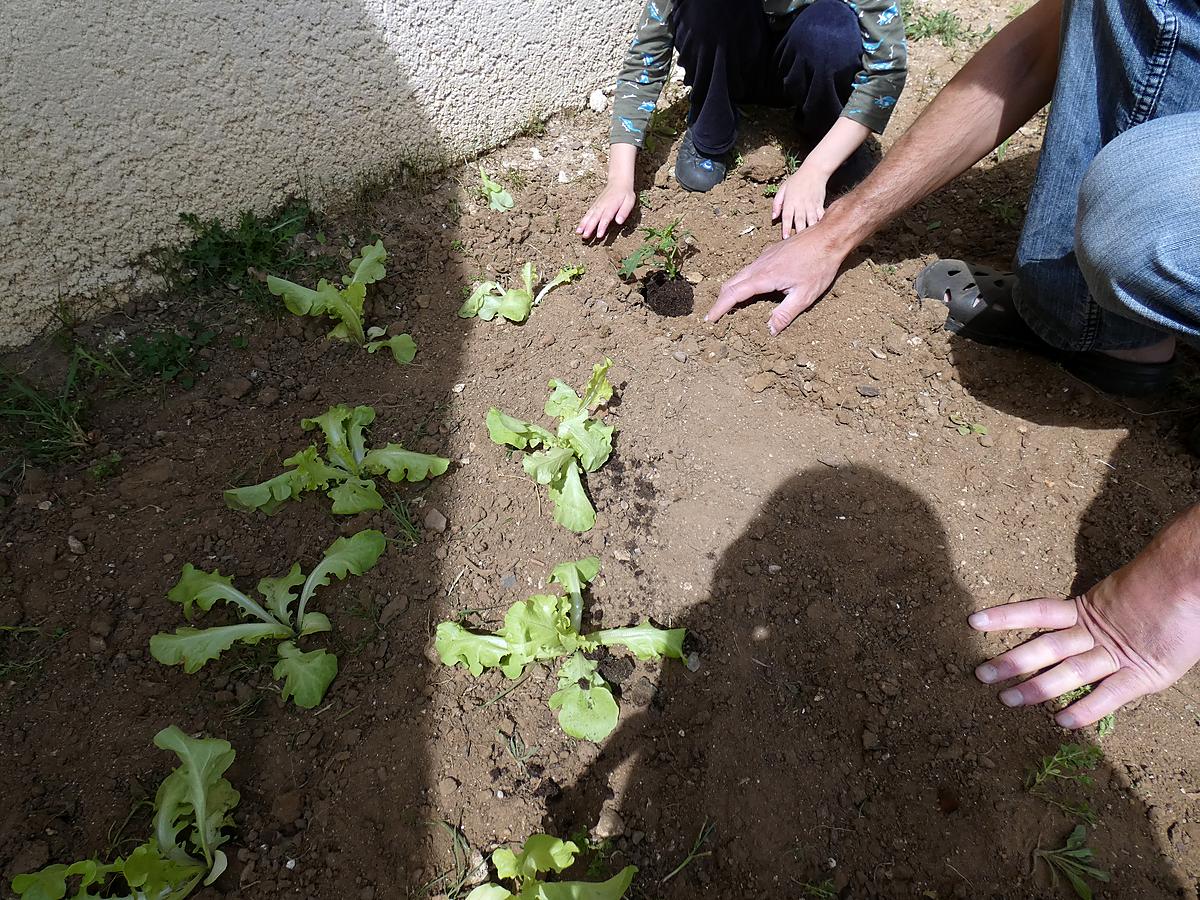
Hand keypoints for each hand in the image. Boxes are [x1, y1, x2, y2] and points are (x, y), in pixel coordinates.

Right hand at [576, 183, 635, 239]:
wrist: (618, 181)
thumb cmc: (625, 193)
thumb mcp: (630, 201)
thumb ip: (624, 211)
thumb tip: (619, 222)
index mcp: (612, 205)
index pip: (606, 218)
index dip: (602, 227)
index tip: (598, 236)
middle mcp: (602, 205)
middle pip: (595, 217)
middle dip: (589, 227)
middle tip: (585, 237)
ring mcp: (597, 205)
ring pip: (589, 215)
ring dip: (583, 224)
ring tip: (578, 233)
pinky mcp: (595, 205)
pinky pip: (588, 213)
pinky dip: (583, 220)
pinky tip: (579, 227)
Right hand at [705, 222, 847, 334]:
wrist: (828, 237)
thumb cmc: (819, 265)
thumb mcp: (805, 295)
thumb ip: (785, 313)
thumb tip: (770, 330)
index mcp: (765, 277)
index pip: (734, 294)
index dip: (720, 308)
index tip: (709, 319)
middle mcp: (759, 265)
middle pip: (730, 283)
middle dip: (720, 300)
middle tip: (714, 315)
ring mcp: (764, 257)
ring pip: (739, 275)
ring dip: (730, 290)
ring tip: (728, 305)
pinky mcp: (770, 253)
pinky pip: (749, 269)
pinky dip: (741, 281)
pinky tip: (749, 289)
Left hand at [772, 164, 828, 239]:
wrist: (814, 171)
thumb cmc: (796, 180)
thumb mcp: (783, 188)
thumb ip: (777, 203)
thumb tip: (773, 217)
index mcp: (790, 201)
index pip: (787, 217)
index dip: (785, 228)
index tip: (785, 238)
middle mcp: (801, 204)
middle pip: (799, 221)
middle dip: (798, 233)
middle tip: (797, 246)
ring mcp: (811, 205)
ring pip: (810, 221)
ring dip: (809, 231)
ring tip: (809, 242)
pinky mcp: (820, 205)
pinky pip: (820, 216)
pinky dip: (820, 224)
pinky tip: (821, 232)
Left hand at [970, 505, 1199, 727]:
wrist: (1193, 576)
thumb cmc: (1165, 582)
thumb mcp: (1124, 596)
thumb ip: (1101, 609)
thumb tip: (1076, 614)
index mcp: (1088, 609)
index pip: (1037, 611)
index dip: (1005, 615)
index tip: (973, 621)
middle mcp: (1095, 632)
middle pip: (1044, 647)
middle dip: (1011, 662)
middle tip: (980, 674)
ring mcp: (1116, 653)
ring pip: (1068, 671)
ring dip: (1036, 686)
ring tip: (1006, 700)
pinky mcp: (1143, 672)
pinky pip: (1110, 695)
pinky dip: (1086, 708)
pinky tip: (1061, 722)